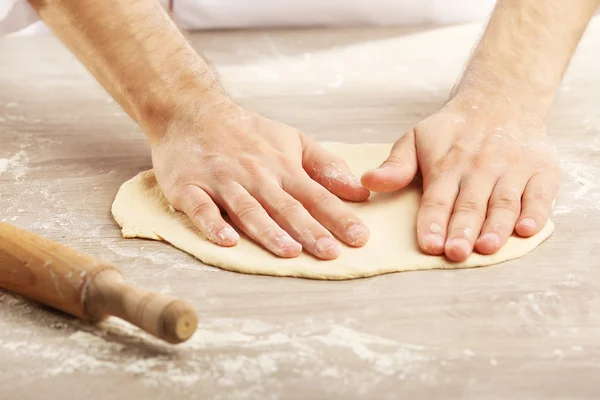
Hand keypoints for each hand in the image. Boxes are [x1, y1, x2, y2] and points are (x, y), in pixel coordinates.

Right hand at [151, 102, 369, 259]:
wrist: (193, 112)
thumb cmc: (248, 133)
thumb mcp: (292, 140)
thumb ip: (325, 167)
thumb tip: (361, 192)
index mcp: (283, 168)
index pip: (316, 196)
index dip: (338, 217)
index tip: (360, 237)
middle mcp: (256, 176)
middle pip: (286, 207)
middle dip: (310, 230)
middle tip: (331, 253)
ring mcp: (222, 182)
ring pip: (248, 209)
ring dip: (268, 231)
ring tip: (289, 252)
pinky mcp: (190, 187)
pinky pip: (201, 208)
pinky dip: (213, 224)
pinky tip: (227, 241)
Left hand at [361, 95, 559, 260]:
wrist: (500, 101)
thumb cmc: (452, 131)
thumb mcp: (416, 139)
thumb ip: (396, 166)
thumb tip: (368, 182)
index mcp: (447, 163)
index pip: (437, 198)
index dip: (432, 222)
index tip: (428, 244)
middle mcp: (480, 166)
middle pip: (470, 204)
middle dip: (462, 229)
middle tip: (455, 253)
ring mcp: (513, 168)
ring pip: (504, 202)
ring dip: (496, 226)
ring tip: (486, 248)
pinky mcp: (542, 170)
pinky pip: (541, 194)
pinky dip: (536, 212)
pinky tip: (526, 230)